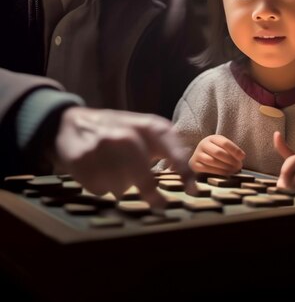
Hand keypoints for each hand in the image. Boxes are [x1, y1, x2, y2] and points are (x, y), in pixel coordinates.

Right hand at [53, 107, 194, 206]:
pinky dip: (101, 187)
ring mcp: (102, 145)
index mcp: (145, 125)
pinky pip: (100, 188)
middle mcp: (125, 132)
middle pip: (142, 174)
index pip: (170, 143)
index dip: (183, 167)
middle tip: (159, 203)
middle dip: (150, 191)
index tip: (193, 190)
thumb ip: (164, 148)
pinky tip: (96, 173)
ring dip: (121, 187)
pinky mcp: (82, 160)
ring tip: (113, 173)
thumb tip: (189, 181)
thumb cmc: (115, 132)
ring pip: (121, 186)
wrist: (70, 122)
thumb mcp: (141, 130)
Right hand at [189, 134, 244, 174]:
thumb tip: (241, 157)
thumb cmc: (216, 155)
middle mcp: (203, 144)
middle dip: (230, 160)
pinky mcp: (194, 164)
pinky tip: (225, 175)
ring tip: (233, 171)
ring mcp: (197, 154)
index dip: (235, 150)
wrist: (201, 160)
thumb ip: (232, 151)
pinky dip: (218, 173)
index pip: (224, 143)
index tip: (242, 157)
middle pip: (218, 152)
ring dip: (225, 167)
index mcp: (212, 138)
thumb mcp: (223, 149)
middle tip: (238, 166)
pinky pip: (206, 169)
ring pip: (212, 161)